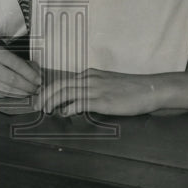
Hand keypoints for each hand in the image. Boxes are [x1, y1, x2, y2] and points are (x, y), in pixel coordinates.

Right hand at [0, 45, 42, 98]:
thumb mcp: (6, 54)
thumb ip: (23, 63)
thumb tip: (37, 75)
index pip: (17, 65)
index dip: (30, 74)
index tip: (39, 81)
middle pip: (12, 80)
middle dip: (28, 87)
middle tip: (36, 90)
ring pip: (6, 90)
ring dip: (20, 93)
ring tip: (28, 93)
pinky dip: (9, 96)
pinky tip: (16, 94)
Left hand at [36, 69, 158, 115]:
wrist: (151, 89)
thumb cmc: (132, 89)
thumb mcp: (108, 84)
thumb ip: (92, 88)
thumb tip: (77, 100)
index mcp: (90, 74)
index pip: (63, 81)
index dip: (49, 90)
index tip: (41, 99)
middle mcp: (90, 79)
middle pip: (60, 85)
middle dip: (45, 95)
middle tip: (37, 106)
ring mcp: (96, 89)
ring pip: (66, 92)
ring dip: (53, 102)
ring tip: (45, 110)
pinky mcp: (104, 101)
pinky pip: (81, 102)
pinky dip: (70, 107)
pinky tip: (64, 113)